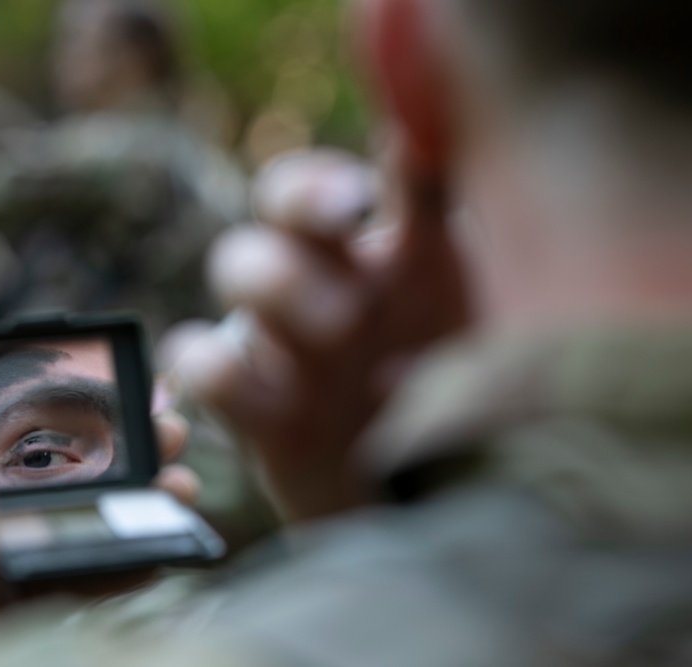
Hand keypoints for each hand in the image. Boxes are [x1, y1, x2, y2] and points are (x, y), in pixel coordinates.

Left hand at [0, 291, 198, 608]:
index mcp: (3, 452)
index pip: (72, 412)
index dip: (111, 394)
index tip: (147, 382)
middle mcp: (35, 490)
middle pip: (114, 453)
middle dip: (154, 435)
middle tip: (172, 429)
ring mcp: (61, 532)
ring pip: (133, 500)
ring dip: (169, 483)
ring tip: (181, 479)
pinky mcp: (79, 570)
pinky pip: (132, 550)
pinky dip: (162, 535)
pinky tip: (178, 518)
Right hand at [178, 148, 469, 521]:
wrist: (444, 506)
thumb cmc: (476, 396)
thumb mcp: (487, 312)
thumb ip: (456, 233)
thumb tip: (427, 140)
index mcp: (389, 251)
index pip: (343, 176)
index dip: (339, 169)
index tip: (362, 193)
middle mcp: (328, 279)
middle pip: (279, 203)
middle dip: (304, 205)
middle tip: (348, 221)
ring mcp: (285, 340)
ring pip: (237, 266)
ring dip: (276, 281)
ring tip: (340, 326)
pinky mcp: (255, 410)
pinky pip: (204, 366)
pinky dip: (214, 367)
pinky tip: (266, 391)